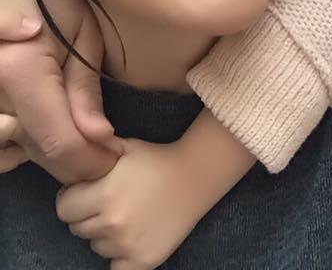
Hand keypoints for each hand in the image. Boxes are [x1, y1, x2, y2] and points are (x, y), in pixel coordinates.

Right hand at [0, 0, 118, 181]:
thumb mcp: (83, 35)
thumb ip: (86, 91)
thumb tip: (100, 139)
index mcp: (19, 72)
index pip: (59, 142)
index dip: (91, 162)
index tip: (115, 159)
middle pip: (35, 151)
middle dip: (74, 160)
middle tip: (104, 150)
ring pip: (11, 152)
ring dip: (43, 153)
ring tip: (72, 131)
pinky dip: (17, 145)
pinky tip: (39, 126)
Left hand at [56, 139, 207, 269]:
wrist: (195, 177)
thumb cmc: (155, 159)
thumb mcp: (123, 146)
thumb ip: (94, 149)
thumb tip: (71, 149)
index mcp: (105, 192)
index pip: (64, 208)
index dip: (74, 197)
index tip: (88, 191)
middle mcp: (113, 221)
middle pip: (77, 228)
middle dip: (88, 214)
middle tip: (110, 201)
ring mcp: (127, 244)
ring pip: (95, 245)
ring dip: (105, 233)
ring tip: (126, 214)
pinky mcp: (142, 261)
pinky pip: (114, 265)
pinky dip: (119, 254)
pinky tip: (133, 234)